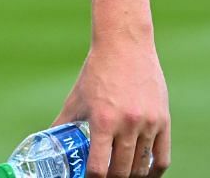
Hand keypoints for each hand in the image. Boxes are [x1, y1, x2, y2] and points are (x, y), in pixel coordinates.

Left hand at [55, 36, 169, 177]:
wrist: (125, 45)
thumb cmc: (97, 72)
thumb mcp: (76, 100)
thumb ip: (62, 124)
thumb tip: (47, 144)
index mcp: (103, 121)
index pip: (98, 168)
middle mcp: (128, 124)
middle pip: (120, 172)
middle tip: (104, 177)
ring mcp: (148, 122)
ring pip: (141, 167)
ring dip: (130, 177)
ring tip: (121, 175)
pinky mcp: (163, 118)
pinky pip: (162, 156)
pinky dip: (153, 172)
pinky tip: (145, 175)